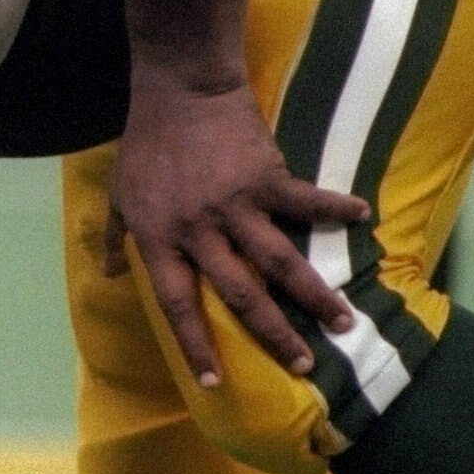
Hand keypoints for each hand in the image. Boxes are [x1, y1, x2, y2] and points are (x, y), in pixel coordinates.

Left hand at [107, 74, 369, 386]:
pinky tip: (363, 216)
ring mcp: (237, 206)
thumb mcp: (119, 193)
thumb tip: (109, 273)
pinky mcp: (267, 177)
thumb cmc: (146, 144)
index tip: (215, 384)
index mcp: (162, 240)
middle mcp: (201, 232)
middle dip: (274, 335)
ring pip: (280, 262)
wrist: (179, 90)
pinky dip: (334, 207)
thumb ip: (116, 236)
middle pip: (241, 295)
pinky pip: (305, 200)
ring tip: (344, 322)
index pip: (177, 305)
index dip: (195, 345)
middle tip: (304, 366)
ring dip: (313, 295)